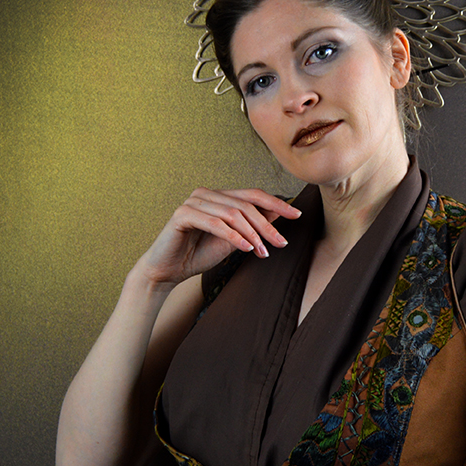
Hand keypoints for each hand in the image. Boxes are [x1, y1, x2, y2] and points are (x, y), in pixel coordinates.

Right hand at [137, 187, 300, 287]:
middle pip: (245, 204)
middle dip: (266, 225)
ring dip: (251, 234)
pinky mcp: (182, 214)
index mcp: (219, 197)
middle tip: (280, 243)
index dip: (277, 203)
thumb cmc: (198, 255)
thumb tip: (280, 212)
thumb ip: (252, 226)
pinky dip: (232, 235)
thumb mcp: (234, 240)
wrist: (168, 271)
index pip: (253, 195)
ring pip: (232, 213)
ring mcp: (193, 202)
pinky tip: (245, 248)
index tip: (297, 215)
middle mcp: (206, 194)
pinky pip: (214, 223)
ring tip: (262, 252)